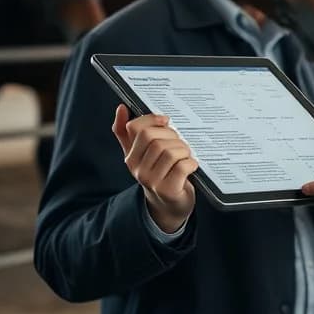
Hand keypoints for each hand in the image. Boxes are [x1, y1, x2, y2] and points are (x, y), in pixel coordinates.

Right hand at [112, 105, 196, 232]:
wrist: (168, 205)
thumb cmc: (158, 173)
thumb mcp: (140, 155)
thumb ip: (128, 133)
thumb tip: (122, 108)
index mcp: (131, 157)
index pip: (136, 128)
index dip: (153, 120)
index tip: (165, 121)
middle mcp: (138, 169)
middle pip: (154, 138)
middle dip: (172, 135)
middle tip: (178, 143)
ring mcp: (152, 181)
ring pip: (170, 151)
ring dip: (184, 150)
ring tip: (185, 156)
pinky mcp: (168, 190)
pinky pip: (182, 166)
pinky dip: (191, 163)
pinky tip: (190, 166)